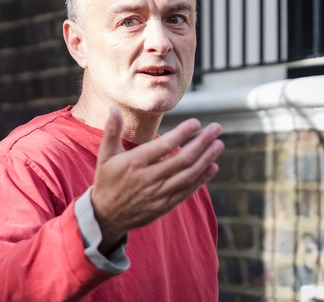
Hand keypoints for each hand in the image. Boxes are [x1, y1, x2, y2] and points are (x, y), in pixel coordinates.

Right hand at [90, 106, 223, 252]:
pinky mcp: (164, 206)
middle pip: (182, 159)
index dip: (182, 133)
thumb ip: (112, 131)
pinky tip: (213, 166)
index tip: (196, 122)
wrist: (106, 216)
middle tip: (216, 129)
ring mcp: (158, 194)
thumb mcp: (105, 155)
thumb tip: (114, 108)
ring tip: (219, 144)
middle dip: (202, 142)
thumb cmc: (107, 180)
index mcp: (134, 163)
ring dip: (206, 159)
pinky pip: (187, 191)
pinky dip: (202, 179)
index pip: (164, 146)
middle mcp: (148, 178)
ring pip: (188, 175)